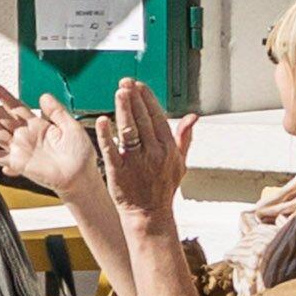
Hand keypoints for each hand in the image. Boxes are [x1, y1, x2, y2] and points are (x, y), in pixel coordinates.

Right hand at [0, 81, 101, 199]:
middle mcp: (24, 135)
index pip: (14, 106)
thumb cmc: (80, 154)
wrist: (81, 176)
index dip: (2, 95)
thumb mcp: (72, 126)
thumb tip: (43, 95)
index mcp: (36, 125)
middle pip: (0, 116)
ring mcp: (19, 149)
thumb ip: (57, 111)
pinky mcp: (17, 163)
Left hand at [96, 83, 190, 210]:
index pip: (158, 118)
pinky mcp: (119, 170)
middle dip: (134, 99)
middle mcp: (154, 153)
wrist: (149, 214)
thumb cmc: (163, 187)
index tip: (139, 85)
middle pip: (143, 120)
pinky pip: (111, 149)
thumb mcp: (180, 163)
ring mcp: (136, 162)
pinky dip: (106, 135)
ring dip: (123, 110)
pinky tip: (102, 120)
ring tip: (118, 93)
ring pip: (129, 130)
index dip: (148, 100)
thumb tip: (193, 117)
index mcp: (169, 149)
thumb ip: (185, 138)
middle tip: (125, 82)